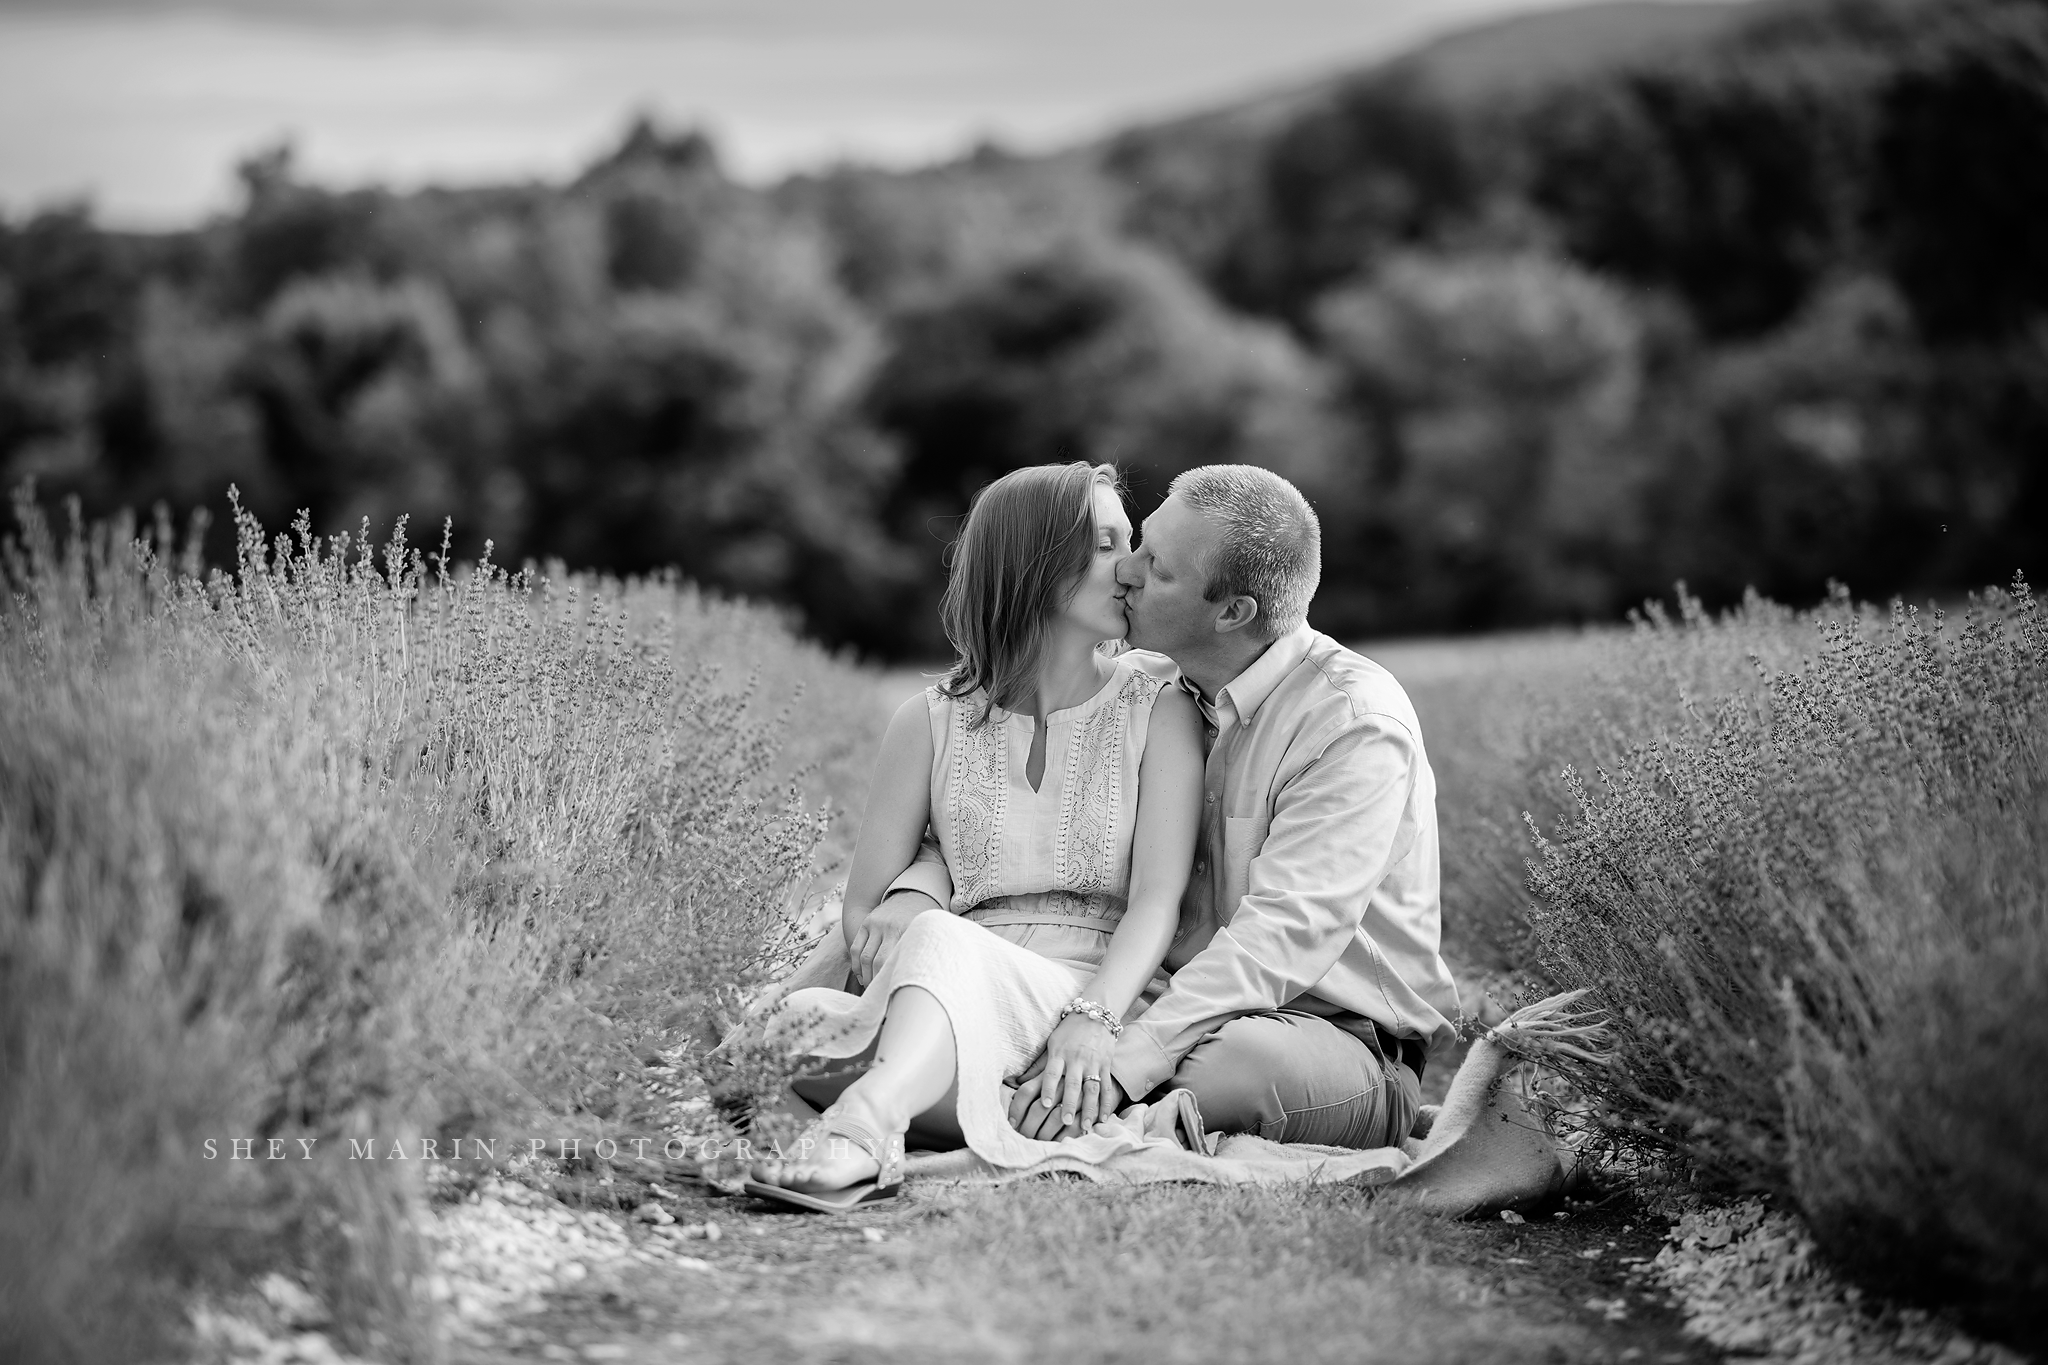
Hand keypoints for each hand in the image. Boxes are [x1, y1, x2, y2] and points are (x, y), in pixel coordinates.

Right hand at [844, 891, 935, 986]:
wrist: (914, 895)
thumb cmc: (924, 924)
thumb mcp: (928, 936)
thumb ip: (923, 954)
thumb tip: (923, 983)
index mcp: (908, 932)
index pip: (894, 963)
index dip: (889, 981)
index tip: (891, 995)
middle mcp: (891, 927)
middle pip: (878, 962)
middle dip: (876, 982)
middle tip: (879, 996)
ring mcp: (876, 924)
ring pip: (864, 957)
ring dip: (865, 976)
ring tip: (870, 988)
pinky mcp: (867, 923)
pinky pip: (856, 948)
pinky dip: (856, 965)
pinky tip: (862, 976)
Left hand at [1006, 1015, 1126, 1138]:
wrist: (1095, 1013)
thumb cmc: (1068, 1031)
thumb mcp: (1051, 1043)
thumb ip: (1039, 1065)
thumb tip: (1017, 1082)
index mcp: (1059, 1053)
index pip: (1052, 1072)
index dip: (1048, 1088)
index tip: (1044, 1105)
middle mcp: (1077, 1059)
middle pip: (1072, 1084)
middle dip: (1068, 1104)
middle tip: (1064, 1121)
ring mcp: (1093, 1062)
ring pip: (1092, 1088)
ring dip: (1089, 1109)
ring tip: (1085, 1127)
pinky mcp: (1106, 1065)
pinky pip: (1106, 1086)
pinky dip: (1105, 1103)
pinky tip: (1103, 1118)